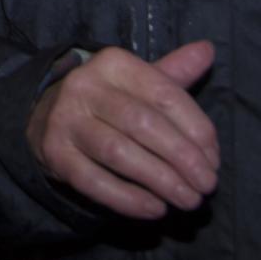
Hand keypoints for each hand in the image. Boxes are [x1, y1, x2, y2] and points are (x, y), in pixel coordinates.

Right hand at [27, 39, 218, 219]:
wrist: (46, 116)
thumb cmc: (108, 102)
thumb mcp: (138, 82)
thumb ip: (174, 73)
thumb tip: (207, 50)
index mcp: (113, 63)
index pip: (164, 95)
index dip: (196, 129)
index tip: (214, 159)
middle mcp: (84, 86)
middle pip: (143, 124)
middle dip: (182, 158)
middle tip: (207, 185)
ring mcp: (65, 120)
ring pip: (119, 153)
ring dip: (160, 181)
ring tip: (188, 200)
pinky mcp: (55, 154)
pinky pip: (94, 181)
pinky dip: (128, 199)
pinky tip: (155, 209)